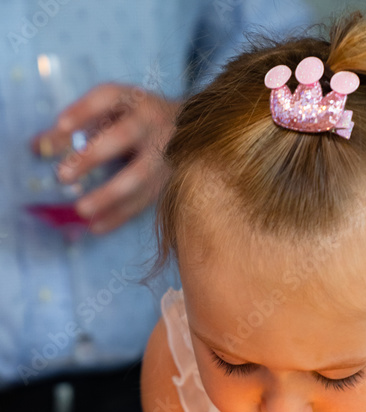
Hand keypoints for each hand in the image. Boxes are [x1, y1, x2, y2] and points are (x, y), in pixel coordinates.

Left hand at [33, 83, 179, 234]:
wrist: (194, 131)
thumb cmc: (139, 119)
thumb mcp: (115, 111)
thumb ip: (77, 125)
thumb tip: (39, 146)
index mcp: (136, 100)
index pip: (108, 98)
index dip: (84, 111)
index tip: (60, 125)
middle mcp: (153, 125)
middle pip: (123, 137)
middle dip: (92, 156)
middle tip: (62, 174)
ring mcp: (166, 155)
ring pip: (137, 177)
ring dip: (109, 195)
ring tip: (81, 209)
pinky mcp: (169, 182)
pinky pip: (143, 201)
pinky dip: (120, 216)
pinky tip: (97, 226)